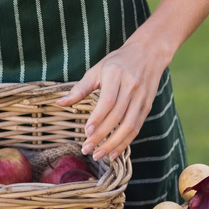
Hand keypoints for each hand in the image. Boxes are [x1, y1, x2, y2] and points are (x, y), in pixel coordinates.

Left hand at [56, 37, 170, 160]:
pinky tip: (114, 152)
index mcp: (116, 74)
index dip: (97, 118)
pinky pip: (137, 127)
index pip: (108, 100)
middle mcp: (131, 86)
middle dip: (101, 135)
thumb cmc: (118, 62)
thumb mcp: (97, 70)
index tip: (86, 132)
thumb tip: (60, 104)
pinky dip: (126, 142)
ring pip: (129, 125)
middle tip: (87, 149)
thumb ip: (80, 88)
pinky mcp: (147, 106)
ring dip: (114, 143)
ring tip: (99, 155)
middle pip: (117, 116)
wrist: (149, 53)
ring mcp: (141, 97)